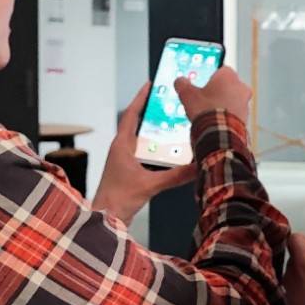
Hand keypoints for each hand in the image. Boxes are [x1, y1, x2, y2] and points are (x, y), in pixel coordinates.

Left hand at [91, 82, 195, 223]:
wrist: (106, 219)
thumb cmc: (119, 200)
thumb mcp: (150, 185)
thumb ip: (175, 176)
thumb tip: (198, 166)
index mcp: (121, 146)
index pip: (131, 115)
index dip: (140, 98)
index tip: (151, 84)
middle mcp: (121, 149)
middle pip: (137, 124)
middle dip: (151, 112)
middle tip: (167, 101)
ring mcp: (124, 160)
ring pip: (141, 139)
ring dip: (154, 130)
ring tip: (171, 121)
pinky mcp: (128, 171)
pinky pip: (144, 153)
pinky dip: (156, 148)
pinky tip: (169, 150)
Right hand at [173, 66, 251, 125]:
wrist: (219, 132)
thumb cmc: (207, 110)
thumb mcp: (188, 94)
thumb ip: (183, 84)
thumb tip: (180, 81)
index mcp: (228, 75)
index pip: (220, 70)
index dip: (210, 78)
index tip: (204, 84)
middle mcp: (240, 86)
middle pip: (227, 85)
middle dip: (218, 92)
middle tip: (206, 99)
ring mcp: (245, 102)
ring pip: (233, 99)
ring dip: (224, 104)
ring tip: (210, 112)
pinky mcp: (246, 116)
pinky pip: (235, 113)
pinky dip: (228, 116)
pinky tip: (217, 121)